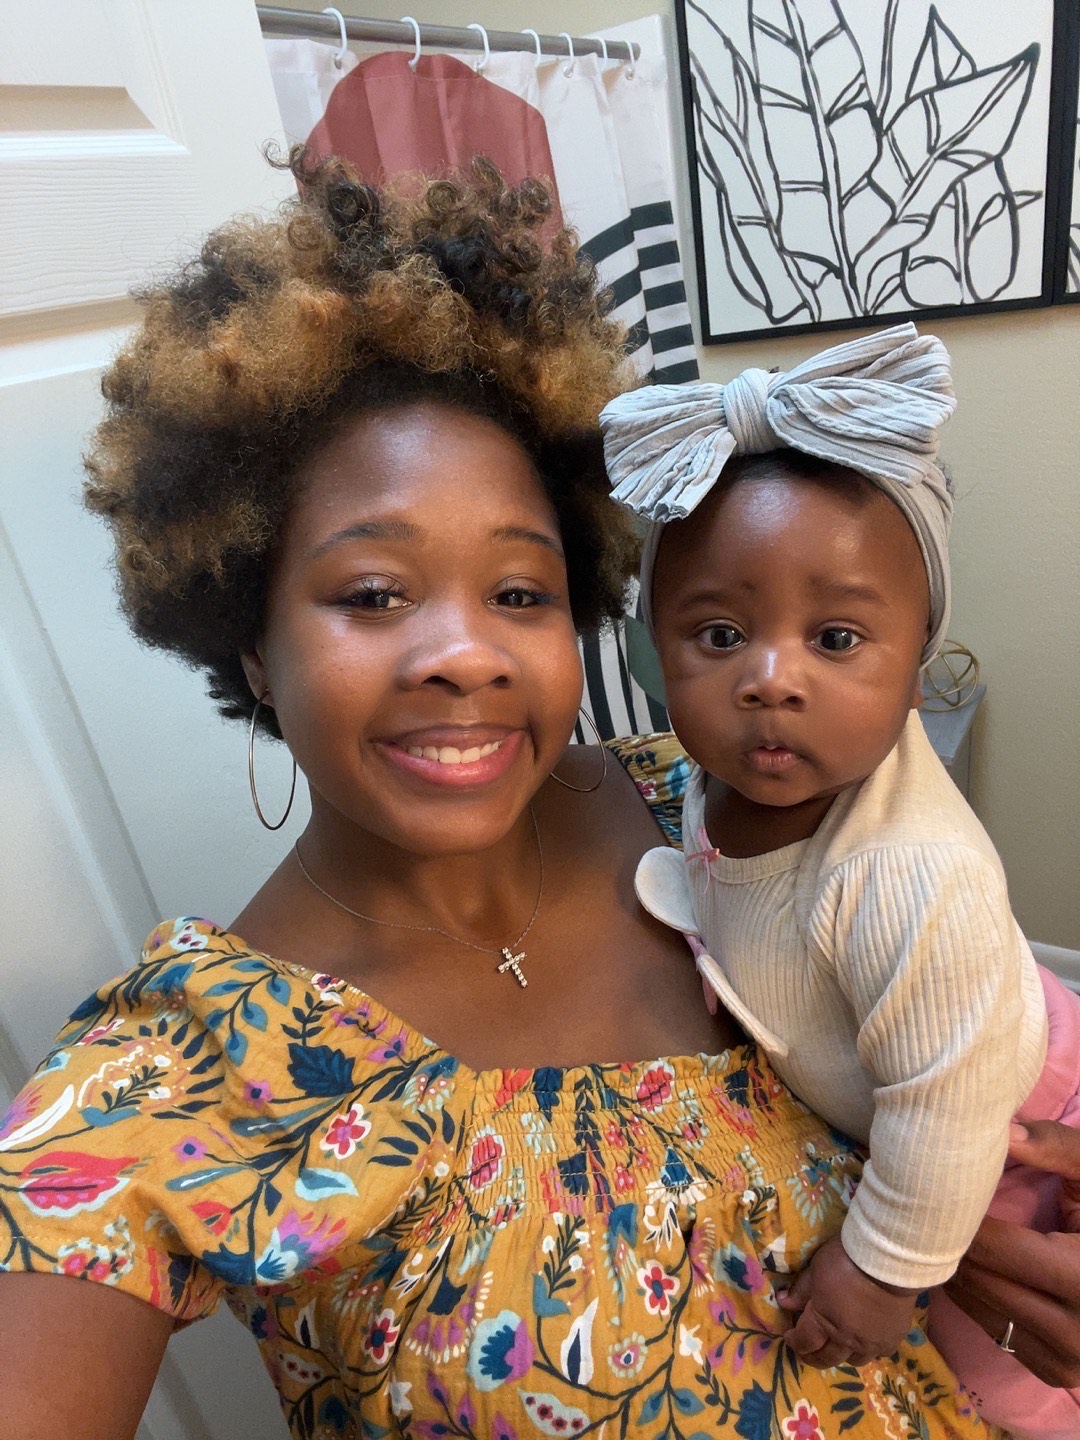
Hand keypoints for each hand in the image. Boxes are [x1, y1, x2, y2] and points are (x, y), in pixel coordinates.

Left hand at [776, 1235, 917, 1368]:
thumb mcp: (816, 1269)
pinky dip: (868, 1349)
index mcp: (824, 1321)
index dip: (794, 1342)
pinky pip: (877, 1354)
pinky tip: (865, 1339)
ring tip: (837, 1346)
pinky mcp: (892, 1340)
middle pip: (826, 1358)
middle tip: (807, 1352)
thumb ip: (801, 1290)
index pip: (804, 1341)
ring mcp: (871, 1343)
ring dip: (841, 1355)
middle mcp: (847, 1339)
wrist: (888, 1262)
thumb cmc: (846, 1260)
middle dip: (813, 1356)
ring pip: (853, 1360)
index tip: (789, 1337)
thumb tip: (784, 1303)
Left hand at [944, 1119, 1079, 1386]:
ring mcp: (1068, 1360)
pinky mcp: (1055, 1373)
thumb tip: (1003, 1131)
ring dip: (959, 1271)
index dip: (962, 1216)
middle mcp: (1078, 1329)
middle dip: (954, 1242)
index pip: (996, 1250)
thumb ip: (1057, 1148)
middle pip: (981, 1280)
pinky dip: (978, 1300)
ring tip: (945, 1232)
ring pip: (980, 1310)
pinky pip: (995, 1332)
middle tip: (928, 1207)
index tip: (936, 1186)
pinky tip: (973, 1267)